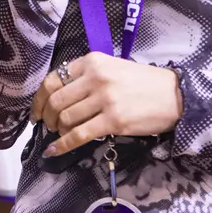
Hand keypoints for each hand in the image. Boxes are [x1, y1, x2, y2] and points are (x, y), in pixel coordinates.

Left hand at [30, 51, 182, 157]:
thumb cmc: (143, 82)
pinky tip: (54, 151)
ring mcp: (105, 100)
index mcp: (92, 61)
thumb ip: (86, 77)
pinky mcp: (114, 121)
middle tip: (47, 126)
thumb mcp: (112, 67)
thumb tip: (58, 96)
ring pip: (65, 119)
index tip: (36, 111)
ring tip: (60, 134)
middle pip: (56, 101)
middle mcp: (96, 78)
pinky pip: (79, 135)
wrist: (175, 95)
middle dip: (46, 117)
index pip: (53, 79)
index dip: (39, 99)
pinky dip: (62, 145)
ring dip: (57, 131)